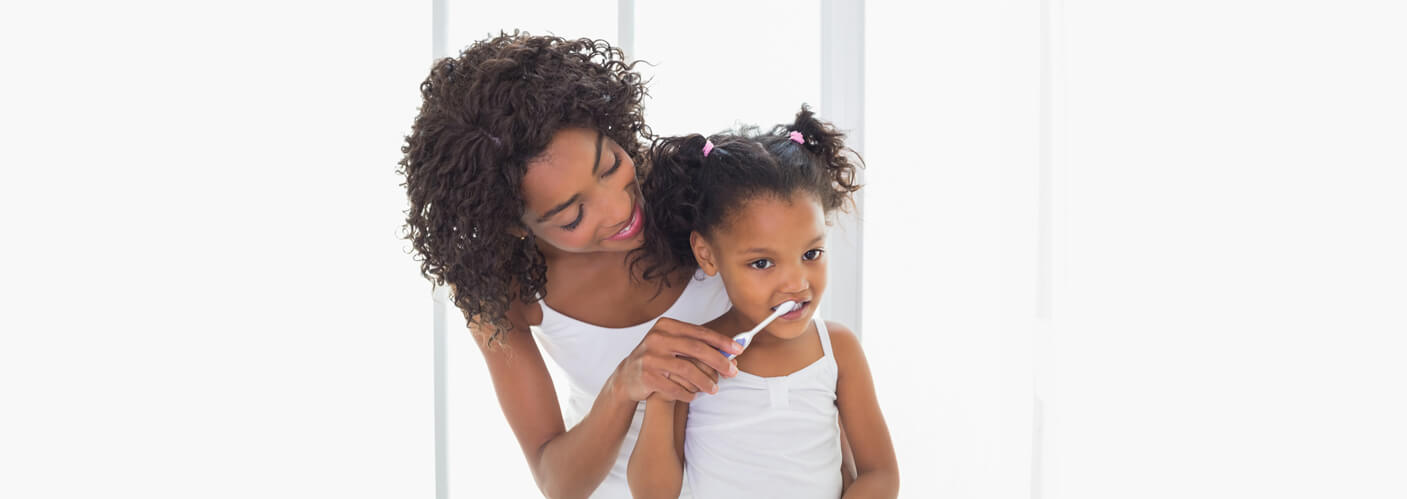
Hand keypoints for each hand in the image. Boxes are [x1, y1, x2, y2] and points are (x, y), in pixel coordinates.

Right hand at [613, 317, 741, 402]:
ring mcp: (650, 358)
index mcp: (666, 326)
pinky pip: (675, 387)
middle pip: (696, 349)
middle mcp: (656, 338)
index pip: (699, 332)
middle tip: (733, 372)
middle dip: (718, 361)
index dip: (721, 341)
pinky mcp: (647, 377)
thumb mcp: (673, 345)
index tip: (739, 349)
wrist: (627, 376)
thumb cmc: (657, 358)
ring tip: (714, 389)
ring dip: (704, 381)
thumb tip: (731, 351)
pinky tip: (694, 396)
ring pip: (687, 370)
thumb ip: (697, 345)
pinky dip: (688, 393)